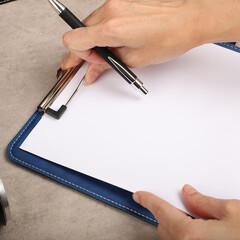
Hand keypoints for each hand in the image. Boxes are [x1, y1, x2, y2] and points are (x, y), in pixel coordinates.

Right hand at [61, 0, 239, 83]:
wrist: (190, 19)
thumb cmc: (169, 37)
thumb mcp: (135, 60)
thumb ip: (108, 64)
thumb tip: (93, 70)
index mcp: (111, 27)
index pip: (74, 40)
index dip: (77, 56)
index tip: (81, 65)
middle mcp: (110, 10)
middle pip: (80, 32)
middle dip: (86, 51)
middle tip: (95, 63)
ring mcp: (116, 3)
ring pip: (91, 25)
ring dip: (96, 41)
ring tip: (112, 53)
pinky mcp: (123, 1)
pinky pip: (103, 18)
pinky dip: (105, 32)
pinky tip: (117, 41)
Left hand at [133, 185, 239, 239]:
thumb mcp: (233, 211)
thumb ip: (205, 202)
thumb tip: (189, 193)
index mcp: (190, 235)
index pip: (161, 211)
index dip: (148, 200)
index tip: (139, 195)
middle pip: (164, 227)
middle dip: (165, 212)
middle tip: (175, 201)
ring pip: (172, 239)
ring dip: (175, 226)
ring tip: (193, 217)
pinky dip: (184, 235)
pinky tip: (200, 230)